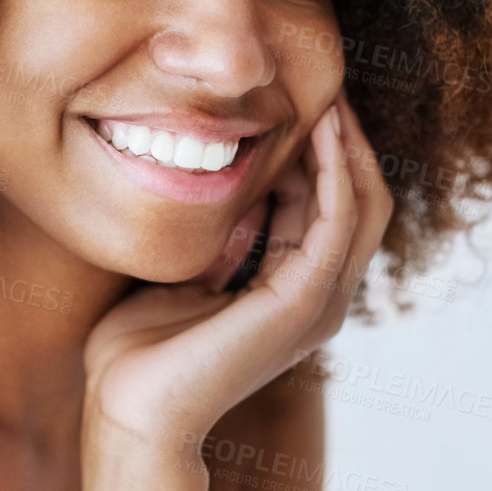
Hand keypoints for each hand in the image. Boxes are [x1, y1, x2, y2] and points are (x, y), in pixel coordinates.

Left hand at [82, 91, 393, 450]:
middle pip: (360, 201)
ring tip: (330, 93)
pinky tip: (320, 130)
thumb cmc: (139, 351)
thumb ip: (216, 237)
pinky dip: (335, 171)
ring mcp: (317, 303)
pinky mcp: (303, 303)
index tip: (300, 98)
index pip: (328, 206)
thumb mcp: (184, 271)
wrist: (129, 408)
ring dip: (349, 146)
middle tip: (325, 82)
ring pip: (362, 206)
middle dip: (346, 140)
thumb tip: (229, 186)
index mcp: (293, 292)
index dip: (320, 151)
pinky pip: (337, 222)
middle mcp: (318, 298)